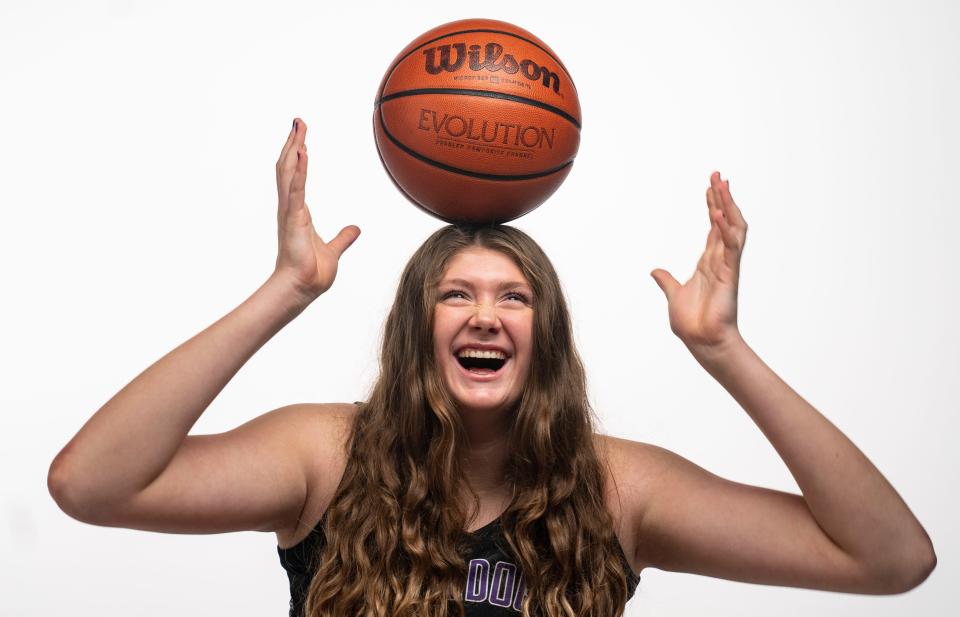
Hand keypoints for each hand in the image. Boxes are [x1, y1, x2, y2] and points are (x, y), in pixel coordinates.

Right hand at [273, 118, 359, 302]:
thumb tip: (356, 229)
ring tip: (299, 128)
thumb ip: (343, 238)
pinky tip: (302, 153)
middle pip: (287, 167)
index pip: (296, 175)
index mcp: (298, 211)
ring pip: (288, 172)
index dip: (297, 155)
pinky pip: (296, 189)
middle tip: (298, 121)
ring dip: (293, 148)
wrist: (302, 288)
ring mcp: (290, 211)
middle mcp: (290, 207)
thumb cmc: (312, 273)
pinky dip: (298, 170)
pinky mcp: (293, 218)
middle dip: (293, 142)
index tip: (301, 136)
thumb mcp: (334, 250)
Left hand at [650, 171, 746, 353]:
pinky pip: (731, 247)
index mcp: (708, 262)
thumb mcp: (673, 294)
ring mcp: (727, 265)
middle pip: (724, 220)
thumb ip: (666, 280)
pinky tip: (718, 214)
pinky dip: (725, 229)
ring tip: (722, 184)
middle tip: (718, 174)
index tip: (711, 185)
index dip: (713, 205)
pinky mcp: (729, 275)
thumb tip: (655, 271)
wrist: (701, 341)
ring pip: (732, 228)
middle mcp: (720, 260)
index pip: (713, 227)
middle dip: (722, 197)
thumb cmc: (692, 322)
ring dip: (728, 206)